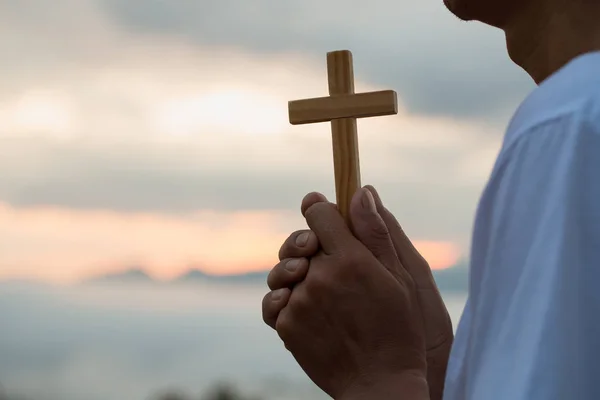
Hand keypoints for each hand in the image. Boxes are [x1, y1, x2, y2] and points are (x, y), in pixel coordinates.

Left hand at [262, 188, 428, 398]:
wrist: (379, 384)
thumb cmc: (398, 329)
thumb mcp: (400, 277)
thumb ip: (375, 232)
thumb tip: (361, 190)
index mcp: (350, 259)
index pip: (320, 214)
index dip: (321, 210)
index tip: (322, 212)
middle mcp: (320, 276)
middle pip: (298, 241)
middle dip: (308, 243)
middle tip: (319, 254)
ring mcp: (299, 302)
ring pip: (284, 271)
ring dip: (296, 273)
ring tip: (313, 284)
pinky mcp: (286, 325)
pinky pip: (275, 301)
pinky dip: (286, 301)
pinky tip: (303, 306)